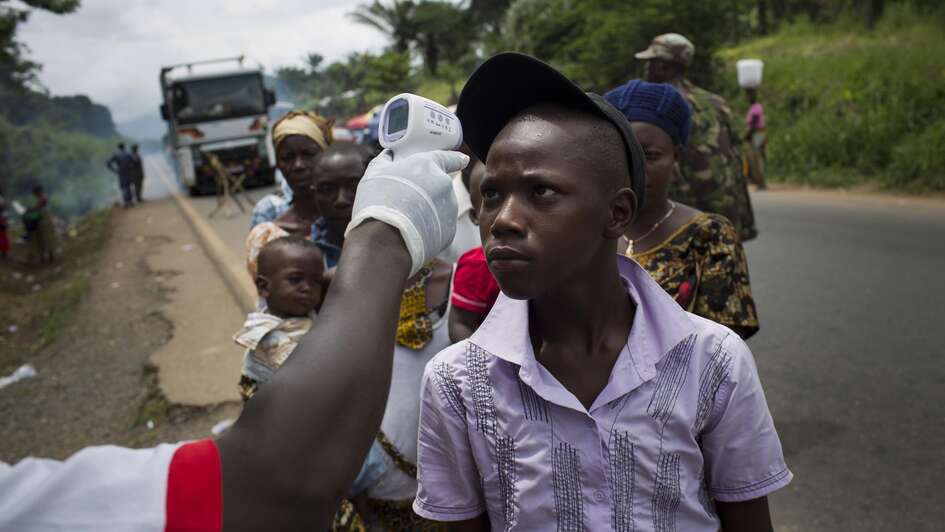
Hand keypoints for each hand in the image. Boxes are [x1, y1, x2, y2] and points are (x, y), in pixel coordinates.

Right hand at [346, 149, 468, 275]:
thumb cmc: (377, 201)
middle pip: (439, 185)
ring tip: (405, 219)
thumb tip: (388, 155)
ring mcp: (450, 209)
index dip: (455, 158)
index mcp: (428, 165)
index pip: (449, 158)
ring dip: (428, 210)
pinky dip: (429, 228)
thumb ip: (385, 160)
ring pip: (440, 207)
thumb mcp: (374, 172)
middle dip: (427, 191)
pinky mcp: (449, 231)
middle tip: (407, 200)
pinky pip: (440, 226)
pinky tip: (412, 231)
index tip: (462, 160)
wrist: (384, 239)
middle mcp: (444, 184)